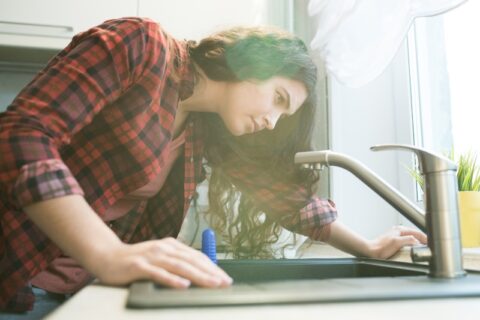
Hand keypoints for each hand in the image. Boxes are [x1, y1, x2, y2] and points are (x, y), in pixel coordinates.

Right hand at [94, 237, 231, 288]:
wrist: (107, 256)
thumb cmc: (136, 260)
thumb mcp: (159, 257)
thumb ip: (176, 262)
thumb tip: (198, 273)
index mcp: (171, 245)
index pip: (197, 256)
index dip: (213, 267)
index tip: (225, 278)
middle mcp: (164, 248)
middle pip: (192, 261)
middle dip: (211, 272)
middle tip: (224, 283)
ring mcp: (152, 256)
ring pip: (180, 266)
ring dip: (198, 276)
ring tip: (212, 284)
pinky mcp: (139, 266)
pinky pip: (159, 274)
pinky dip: (172, 280)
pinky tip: (184, 285)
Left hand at [368, 225, 427, 258]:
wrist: (371, 251)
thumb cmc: (380, 247)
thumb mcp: (397, 242)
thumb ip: (408, 240)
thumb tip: (417, 240)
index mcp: (399, 230)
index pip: (416, 232)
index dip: (424, 237)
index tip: (429, 242)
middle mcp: (397, 231)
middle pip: (414, 234)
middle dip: (422, 239)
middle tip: (428, 245)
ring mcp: (395, 236)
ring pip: (410, 238)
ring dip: (417, 242)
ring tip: (422, 247)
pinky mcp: (393, 242)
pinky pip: (406, 242)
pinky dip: (411, 244)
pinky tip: (412, 249)